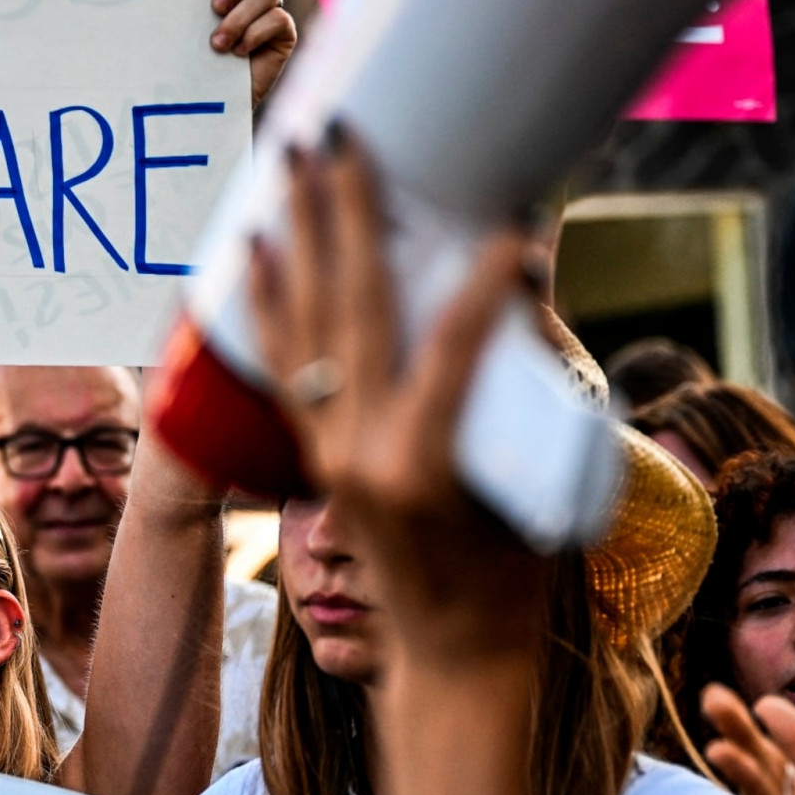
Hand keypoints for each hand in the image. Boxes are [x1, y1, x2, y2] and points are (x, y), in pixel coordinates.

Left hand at [248, 132, 544, 665]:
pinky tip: (255, 252)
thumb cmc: (516, 577)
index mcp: (425, 467)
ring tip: (283, 170)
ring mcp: (330, 456)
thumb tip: (520, 276)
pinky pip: (284, 365)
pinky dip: (269, 304)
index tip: (513, 228)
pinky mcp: (317, 458)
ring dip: (298, 241)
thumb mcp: (538, 484)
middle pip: (352, 312)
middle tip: (338, 138)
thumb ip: (526, 386)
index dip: (482, 287)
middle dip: (346, 218)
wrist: (451, 656)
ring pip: (304, 329)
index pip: (452, 349)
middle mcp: (362, 454)